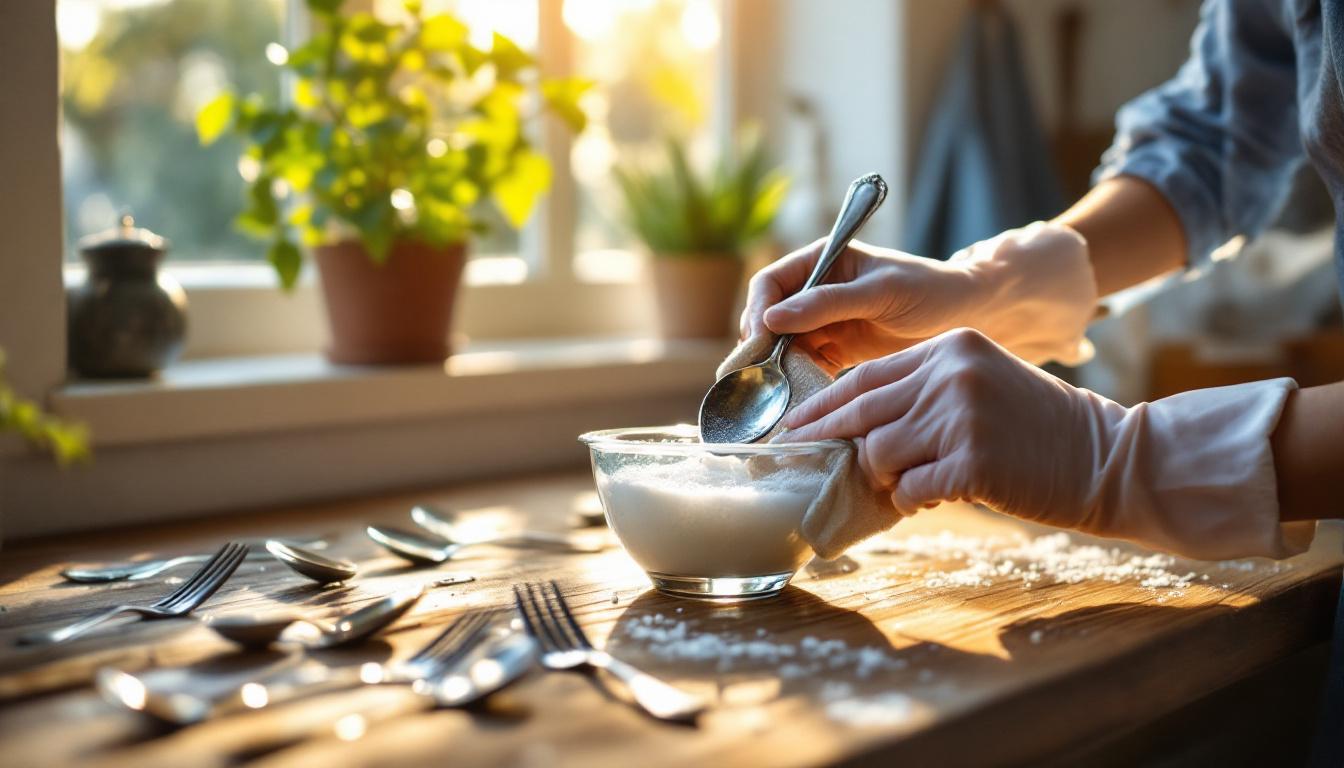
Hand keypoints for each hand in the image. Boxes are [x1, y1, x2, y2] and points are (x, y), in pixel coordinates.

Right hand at [741, 238, 979, 373]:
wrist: (965, 316)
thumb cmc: (929, 290)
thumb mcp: (880, 292)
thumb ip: (828, 303)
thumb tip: (773, 318)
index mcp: (821, 261)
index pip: (770, 282)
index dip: (757, 309)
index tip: (759, 338)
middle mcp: (815, 290)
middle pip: (768, 316)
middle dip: (760, 343)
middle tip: (758, 372)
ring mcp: (823, 322)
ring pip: (781, 345)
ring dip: (775, 365)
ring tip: (773, 389)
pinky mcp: (835, 350)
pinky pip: (804, 365)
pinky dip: (797, 379)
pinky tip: (796, 395)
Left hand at [777, 328, 1308, 560]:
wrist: (1110, 457)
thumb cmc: (1038, 428)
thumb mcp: (980, 383)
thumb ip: (924, 392)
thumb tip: (856, 425)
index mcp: (949, 348)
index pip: (865, 376)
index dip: (822, 403)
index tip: (793, 424)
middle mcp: (950, 374)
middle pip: (860, 412)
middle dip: (824, 439)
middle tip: (797, 458)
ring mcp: (960, 417)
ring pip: (878, 452)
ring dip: (881, 476)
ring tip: (902, 483)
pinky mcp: (972, 462)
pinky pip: (909, 489)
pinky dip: (910, 500)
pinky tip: (931, 498)